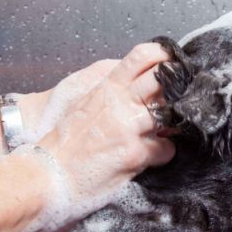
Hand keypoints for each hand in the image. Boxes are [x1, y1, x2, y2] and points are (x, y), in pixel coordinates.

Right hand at [15, 43, 175, 231]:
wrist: (48, 174)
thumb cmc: (63, 144)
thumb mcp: (84, 105)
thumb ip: (110, 94)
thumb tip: (134, 89)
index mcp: (106, 88)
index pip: (141, 57)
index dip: (163, 56)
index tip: (174, 63)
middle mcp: (119, 103)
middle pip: (164, 81)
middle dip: (178, 88)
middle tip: (183, 99)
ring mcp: (129, 127)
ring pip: (171, 113)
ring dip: (175, 123)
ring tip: (168, 130)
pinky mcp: (135, 153)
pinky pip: (166, 148)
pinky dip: (164, 153)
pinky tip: (154, 157)